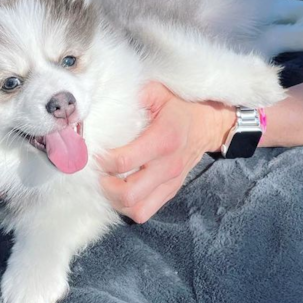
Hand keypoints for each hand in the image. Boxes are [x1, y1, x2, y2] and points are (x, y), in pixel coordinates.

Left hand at [97, 81, 234, 223]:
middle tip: (98, 171)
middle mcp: (168, 166)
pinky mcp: (170, 191)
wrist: (208, 124)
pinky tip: (121, 189)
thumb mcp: (159, 91)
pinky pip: (146, 211)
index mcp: (163, 139)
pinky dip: (129, 206)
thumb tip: (107, 100)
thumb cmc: (179, 107)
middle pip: (129, 194)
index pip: (125, 161)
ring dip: (116, 200)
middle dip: (106, 186)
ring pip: (137, 209)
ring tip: (108, 182)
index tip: (94, 151)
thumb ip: (135, 94)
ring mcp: (171, 182)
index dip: (103, 159)